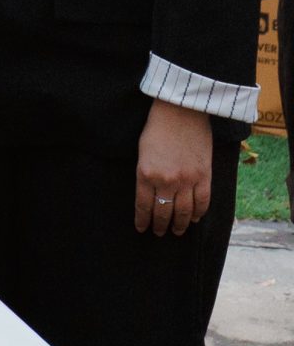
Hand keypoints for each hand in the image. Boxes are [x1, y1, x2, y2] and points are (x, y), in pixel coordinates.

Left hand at [135, 99, 214, 236]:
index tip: (142, 229)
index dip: (142, 220)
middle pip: (163, 212)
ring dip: (179, 224)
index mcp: (145, 173)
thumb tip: (150, 193)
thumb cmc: (157, 128)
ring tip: (176, 231)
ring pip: (183, 211)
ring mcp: (187, 180)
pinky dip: (198, 213)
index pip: (143, 205)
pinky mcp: (204, 176)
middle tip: (158, 233)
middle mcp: (166, 181)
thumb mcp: (142, 152)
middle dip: (159, 225)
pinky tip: (193, 219)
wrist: (181, 112)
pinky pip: (202, 202)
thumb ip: (145, 173)